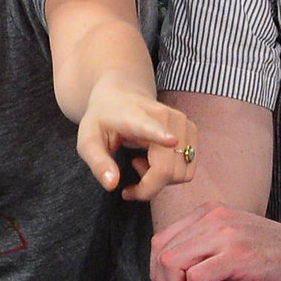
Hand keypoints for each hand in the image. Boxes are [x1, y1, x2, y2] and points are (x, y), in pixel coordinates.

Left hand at [75, 72, 196, 199]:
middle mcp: (165, 118)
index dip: (161, 136)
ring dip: (158, 180)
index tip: (170, 141)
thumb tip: (112, 184)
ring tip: (139, 161)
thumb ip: (98, 162)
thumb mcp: (88, 140)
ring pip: (180, 174)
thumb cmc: (103, 119)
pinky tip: (153, 160)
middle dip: (147, 187)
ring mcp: (183, 124)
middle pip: (167, 170)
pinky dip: (170, 174)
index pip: (151, 127)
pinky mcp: (193, 132)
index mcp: (135, 117)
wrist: (121, 94)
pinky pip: (187, 169)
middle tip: (127, 176)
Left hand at [151, 201, 280, 280]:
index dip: (160, 275)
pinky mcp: (237, 254)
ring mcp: (224, 233)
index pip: (161, 242)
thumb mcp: (232, 250)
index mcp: (207, 214)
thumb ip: (202, 256)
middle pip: (161, 254)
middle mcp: (211, 218)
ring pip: (172, 264)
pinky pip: (196, 277)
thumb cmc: (276, 261)